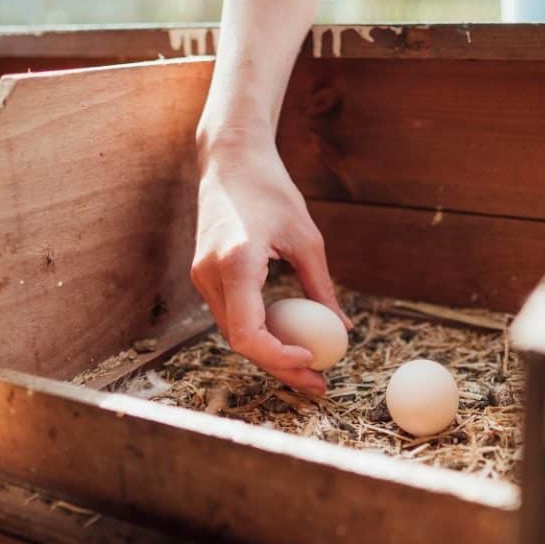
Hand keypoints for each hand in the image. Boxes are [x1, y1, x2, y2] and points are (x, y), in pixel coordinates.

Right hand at [191, 125, 350, 396]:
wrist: (231, 160)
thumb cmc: (272, 191)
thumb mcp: (308, 239)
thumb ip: (321, 288)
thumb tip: (342, 328)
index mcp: (236, 263)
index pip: (248, 334)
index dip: (279, 357)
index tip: (313, 361)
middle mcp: (210, 275)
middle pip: (240, 342)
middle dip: (280, 367)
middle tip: (317, 383)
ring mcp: (202, 277)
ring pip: (235, 333)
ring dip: (270, 353)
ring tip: (309, 368)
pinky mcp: (204, 275)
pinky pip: (232, 316)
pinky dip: (259, 333)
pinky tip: (287, 340)